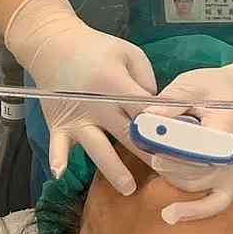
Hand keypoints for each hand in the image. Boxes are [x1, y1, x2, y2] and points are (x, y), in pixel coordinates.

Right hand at [4, 0, 156, 194]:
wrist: (54, 44)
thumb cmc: (96, 48)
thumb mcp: (129, 53)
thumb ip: (146, 79)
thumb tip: (157, 107)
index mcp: (115, 84)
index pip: (144, 110)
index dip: (161, 125)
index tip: (178, 142)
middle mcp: (96, 105)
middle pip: (126, 134)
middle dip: (147, 154)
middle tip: (167, 173)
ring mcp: (76, 118)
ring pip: (97, 148)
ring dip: (114, 169)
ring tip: (130, 188)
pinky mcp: (58, 125)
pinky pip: (57, 146)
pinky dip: (58, 159)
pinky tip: (61, 174)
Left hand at [144, 45, 232, 223]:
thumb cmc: (221, 87)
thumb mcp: (196, 84)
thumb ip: (172, 100)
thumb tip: (145, 117)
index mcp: (226, 130)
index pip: (191, 146)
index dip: (165, 143)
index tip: (145, 133)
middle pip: (190, 170)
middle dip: (163, 158)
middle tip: (145, 143)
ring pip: (194, 186)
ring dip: (170, 175)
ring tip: (154, 157)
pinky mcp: (232, 182)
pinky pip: (214, 205)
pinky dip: (194, 212)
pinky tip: (169, 214)